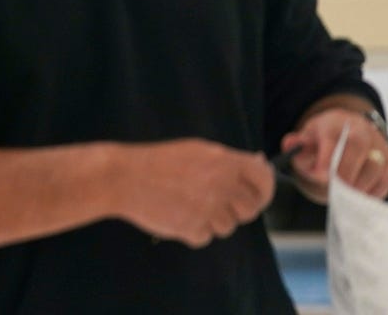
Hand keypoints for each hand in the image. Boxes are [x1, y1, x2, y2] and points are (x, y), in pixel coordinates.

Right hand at [109, 139, 274, 247]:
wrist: (123, 178)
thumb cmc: (158, 161)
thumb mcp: (196, 150)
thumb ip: (228, 160)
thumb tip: (259, 163)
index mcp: (224, 162)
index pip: (263, 179)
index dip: (264, 189)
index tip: (257, 195)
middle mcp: (221, 185)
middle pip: (250, 209)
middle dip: (237, 209)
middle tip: (217, 204)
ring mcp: (208, 209)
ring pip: (227, 227)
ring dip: (213, 221)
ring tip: (190, 206)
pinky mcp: (192, 228)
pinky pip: (205, 237)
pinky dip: (193, 230)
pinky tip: (178, 215)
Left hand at [281, 109, 387, 202]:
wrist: (347, 135)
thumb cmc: (323, 141)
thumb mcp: (306, 139)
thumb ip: (297, 145)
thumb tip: (291, 144)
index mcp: (336, 121)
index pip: (333, 135)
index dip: (326, 157)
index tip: (319, 175)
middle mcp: (361, 128)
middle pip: (359, 145)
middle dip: (346, 170)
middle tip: (335, 188)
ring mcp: (379, 144)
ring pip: (376, 165)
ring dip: (359, 185)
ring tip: (344, 194)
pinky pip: (385, 180)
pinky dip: (371, 192)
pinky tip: (357, 195)